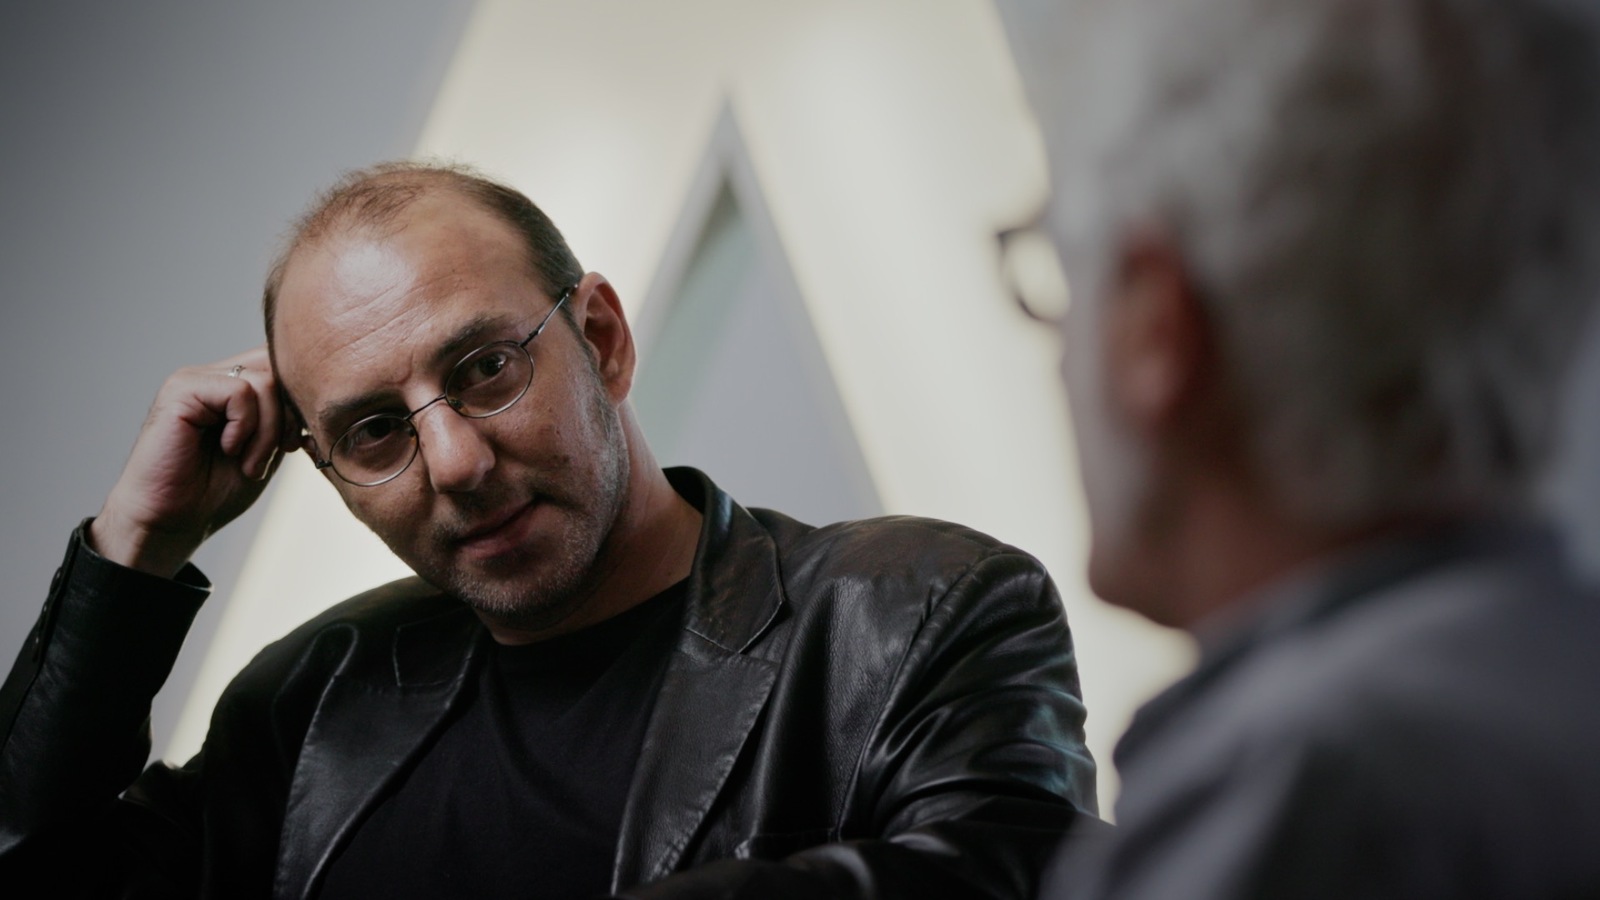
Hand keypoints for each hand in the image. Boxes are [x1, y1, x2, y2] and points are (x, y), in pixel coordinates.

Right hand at [91, 347, 302, 576]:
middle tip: (276, 454)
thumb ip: (284, 416)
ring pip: (265, 381)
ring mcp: (196, 380)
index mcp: (232, 386)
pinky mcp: (181, 389)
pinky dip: (245, 427)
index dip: (299, 403)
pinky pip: (239, 392)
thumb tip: (313, 389)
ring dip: (268, 430)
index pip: (282, 365)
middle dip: (289, 417)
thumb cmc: (214, 491)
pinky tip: (228, 449)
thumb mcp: (267, 448)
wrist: (171, 521)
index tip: (293, 445)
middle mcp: (213, 376)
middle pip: (278, 368)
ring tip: (249, 462)